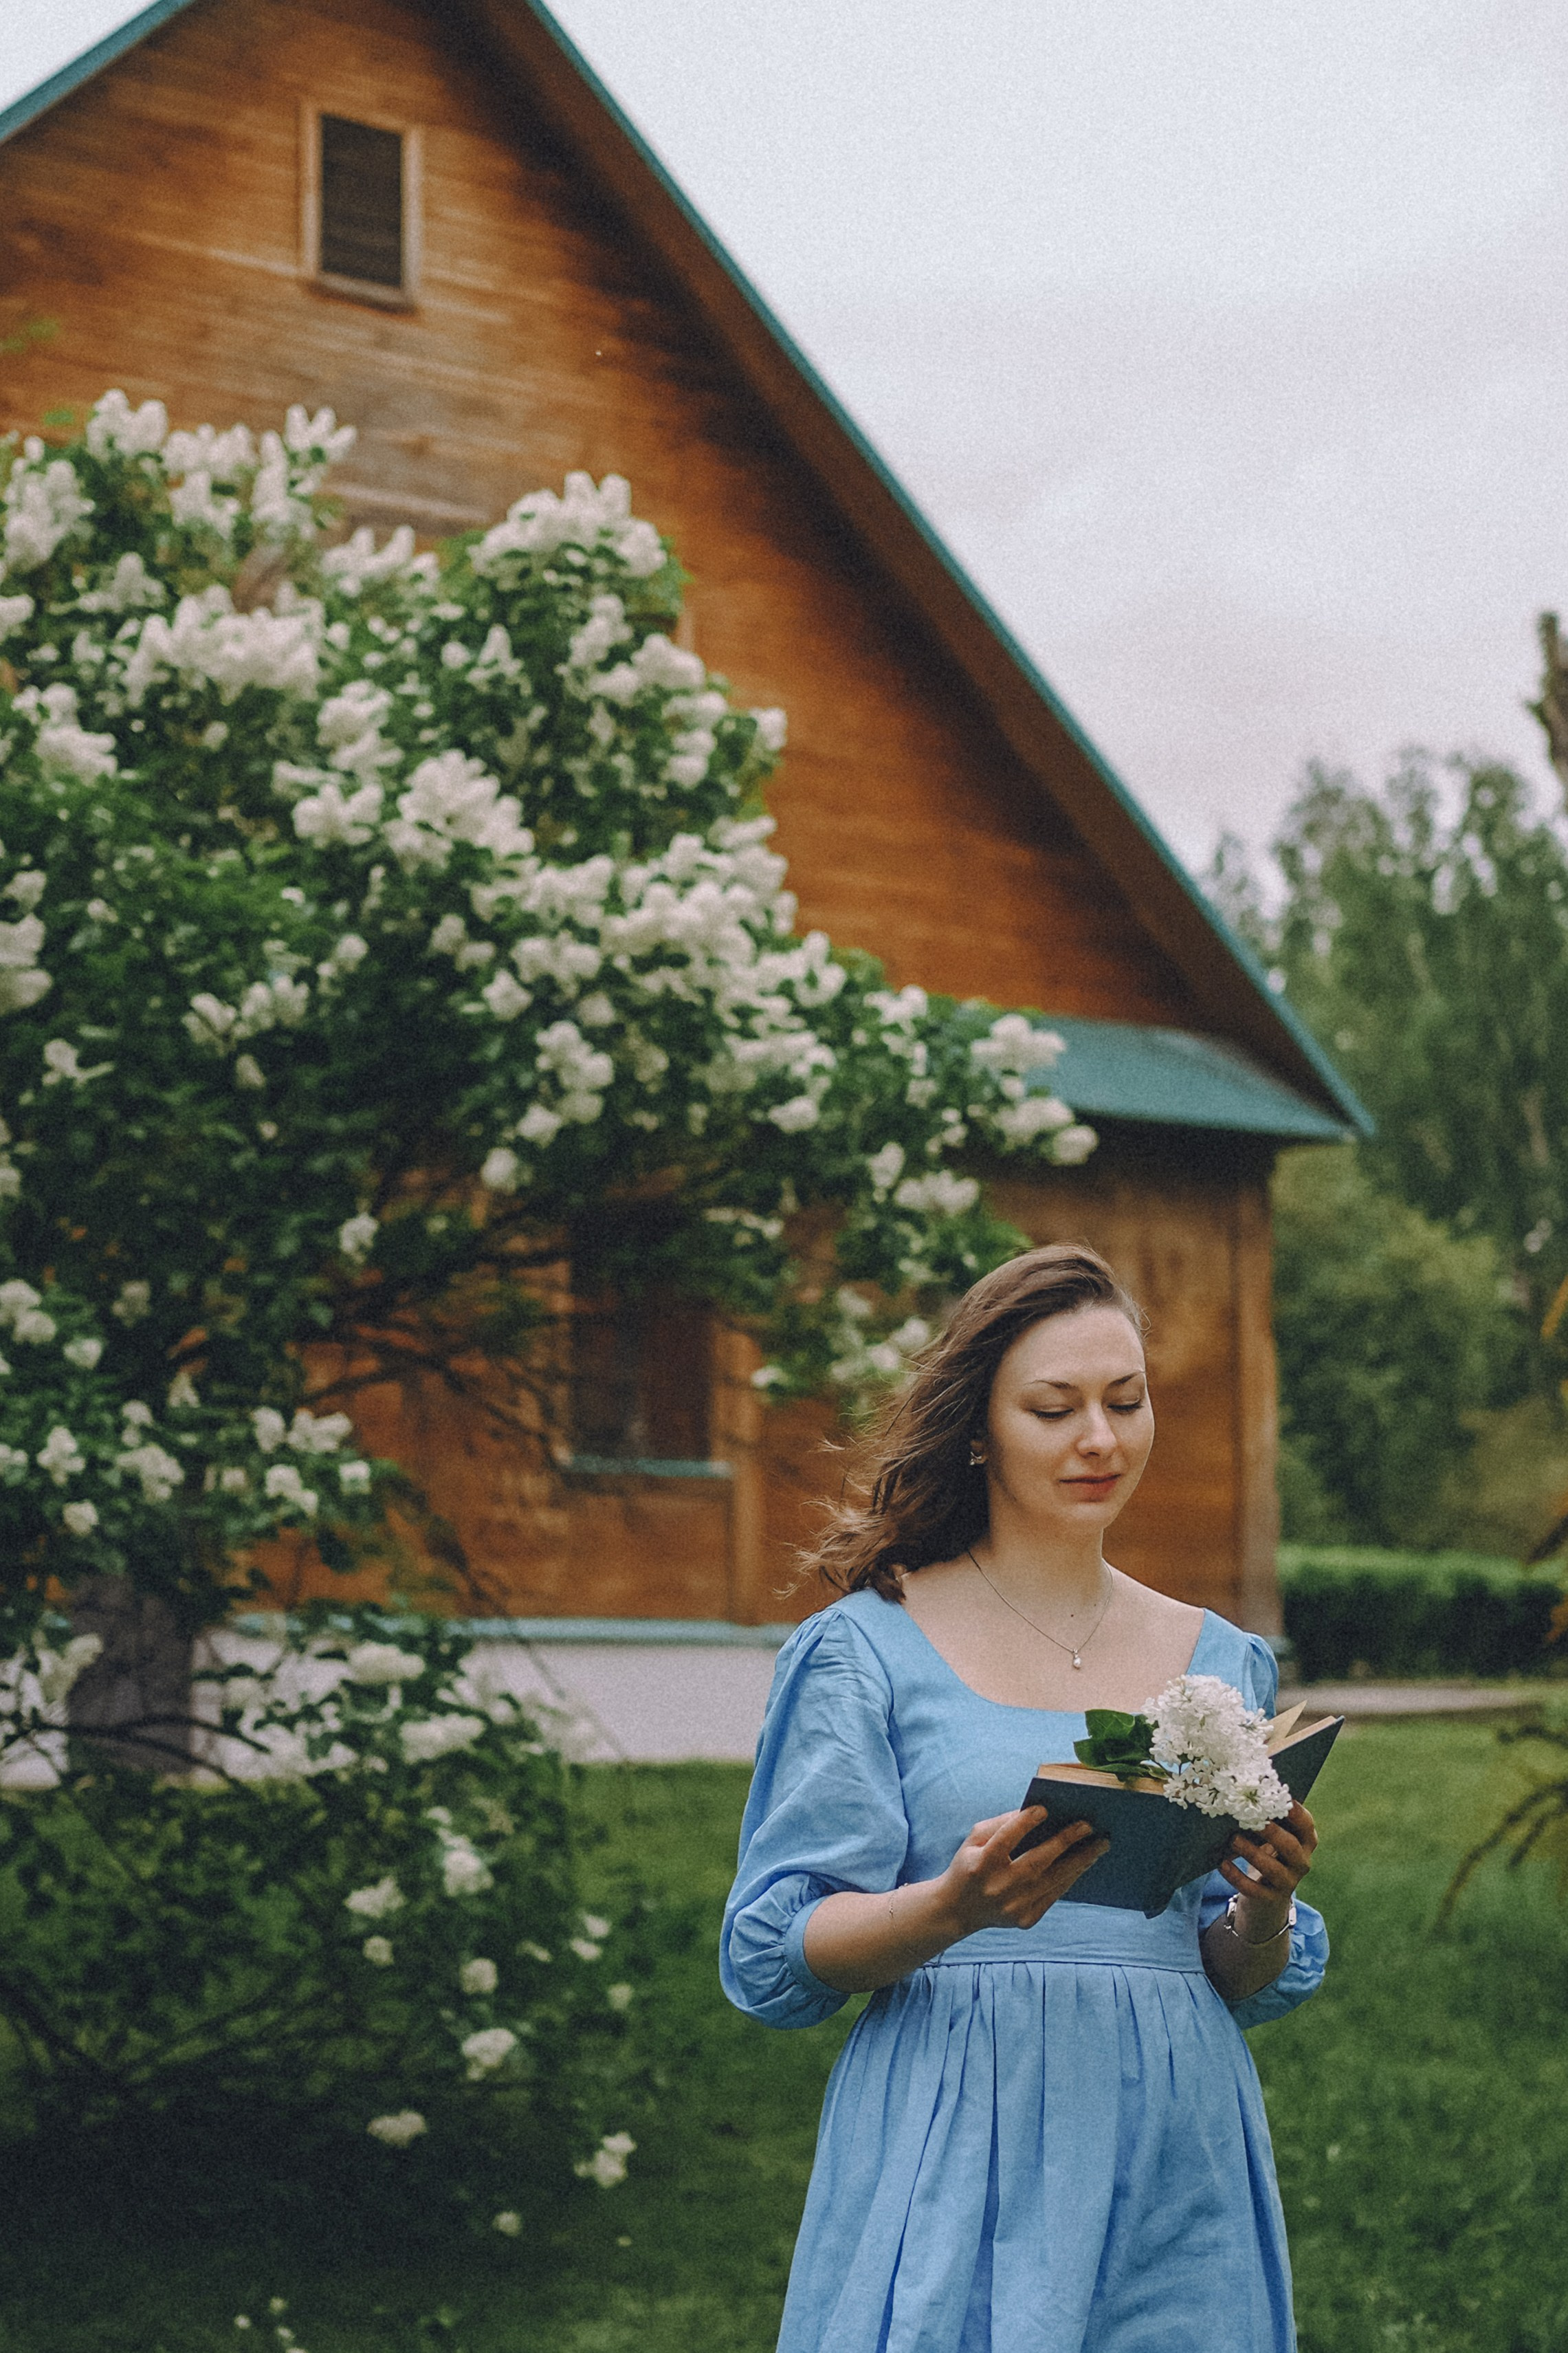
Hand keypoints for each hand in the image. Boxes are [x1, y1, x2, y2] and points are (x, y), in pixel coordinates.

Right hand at [936, 1806, 1108, 1938]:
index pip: (1005, 1840)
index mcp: (981, 1865)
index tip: (1045, 1809)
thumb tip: (1037, 1811)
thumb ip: (1001, 1824)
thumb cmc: (969, 1865)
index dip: (1024, 1823)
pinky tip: (1084, 1863)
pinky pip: (1054, 1895)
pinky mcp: (1025, 1920)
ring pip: (1052, 1881)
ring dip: (1079, 1861)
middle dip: (1064, 1842)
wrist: (958, 1910)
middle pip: (1036, 1863)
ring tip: (1099, 1845)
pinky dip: (1070, 1878)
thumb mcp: (974, 1839)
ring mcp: (1014, 1908)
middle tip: (1088, 1825)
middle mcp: (998, 1888)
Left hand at [1218, 1799, 1316, 1934]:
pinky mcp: (1271, 1899)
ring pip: (1272, 1869)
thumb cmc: (1267, 1853)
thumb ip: (1266, 1818)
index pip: (1306, 1825)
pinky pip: (1254, 1889)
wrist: (1265, 1895)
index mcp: (1305, 1841)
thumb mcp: (1272, 1836)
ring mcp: (1288, 1882)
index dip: (1296, 1813)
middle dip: (1272, 1832)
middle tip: (1252, 1819)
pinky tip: (1222, 1864)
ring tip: (1233, 1839)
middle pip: (1290, 1846)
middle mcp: (1301, 1862)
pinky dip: (1237, 1876)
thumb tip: (1237, 1790)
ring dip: (1252, 1853)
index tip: (1283, 1800)